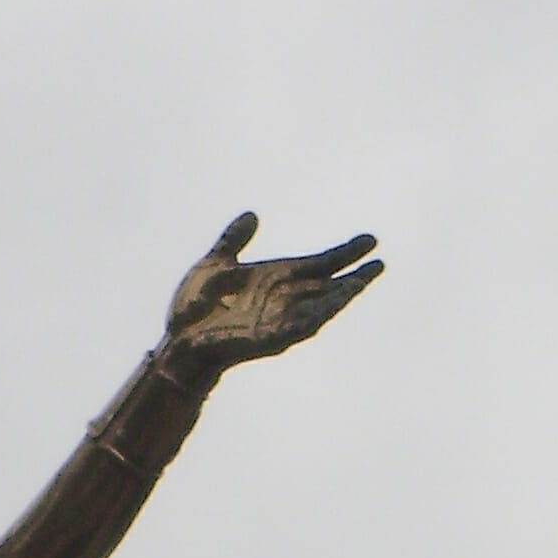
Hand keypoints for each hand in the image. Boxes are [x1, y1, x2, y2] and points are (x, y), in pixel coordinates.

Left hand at [161, 215, 381, 381]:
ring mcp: (279, 320)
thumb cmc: (193, 307)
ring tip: (364, 281)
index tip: (369, 241)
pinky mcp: (270, 338)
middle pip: (328, 286)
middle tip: (380, 263)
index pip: (319, 264)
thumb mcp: (215, 262)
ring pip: (320, 307)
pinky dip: (319, 315)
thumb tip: (252, 215)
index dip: (344, 254)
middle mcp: (283, 299)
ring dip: (342, 296)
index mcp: (276, 278)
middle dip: (354, 277)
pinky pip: (301, 326)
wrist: (177, 341)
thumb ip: (234, 240)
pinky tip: (335, 304)